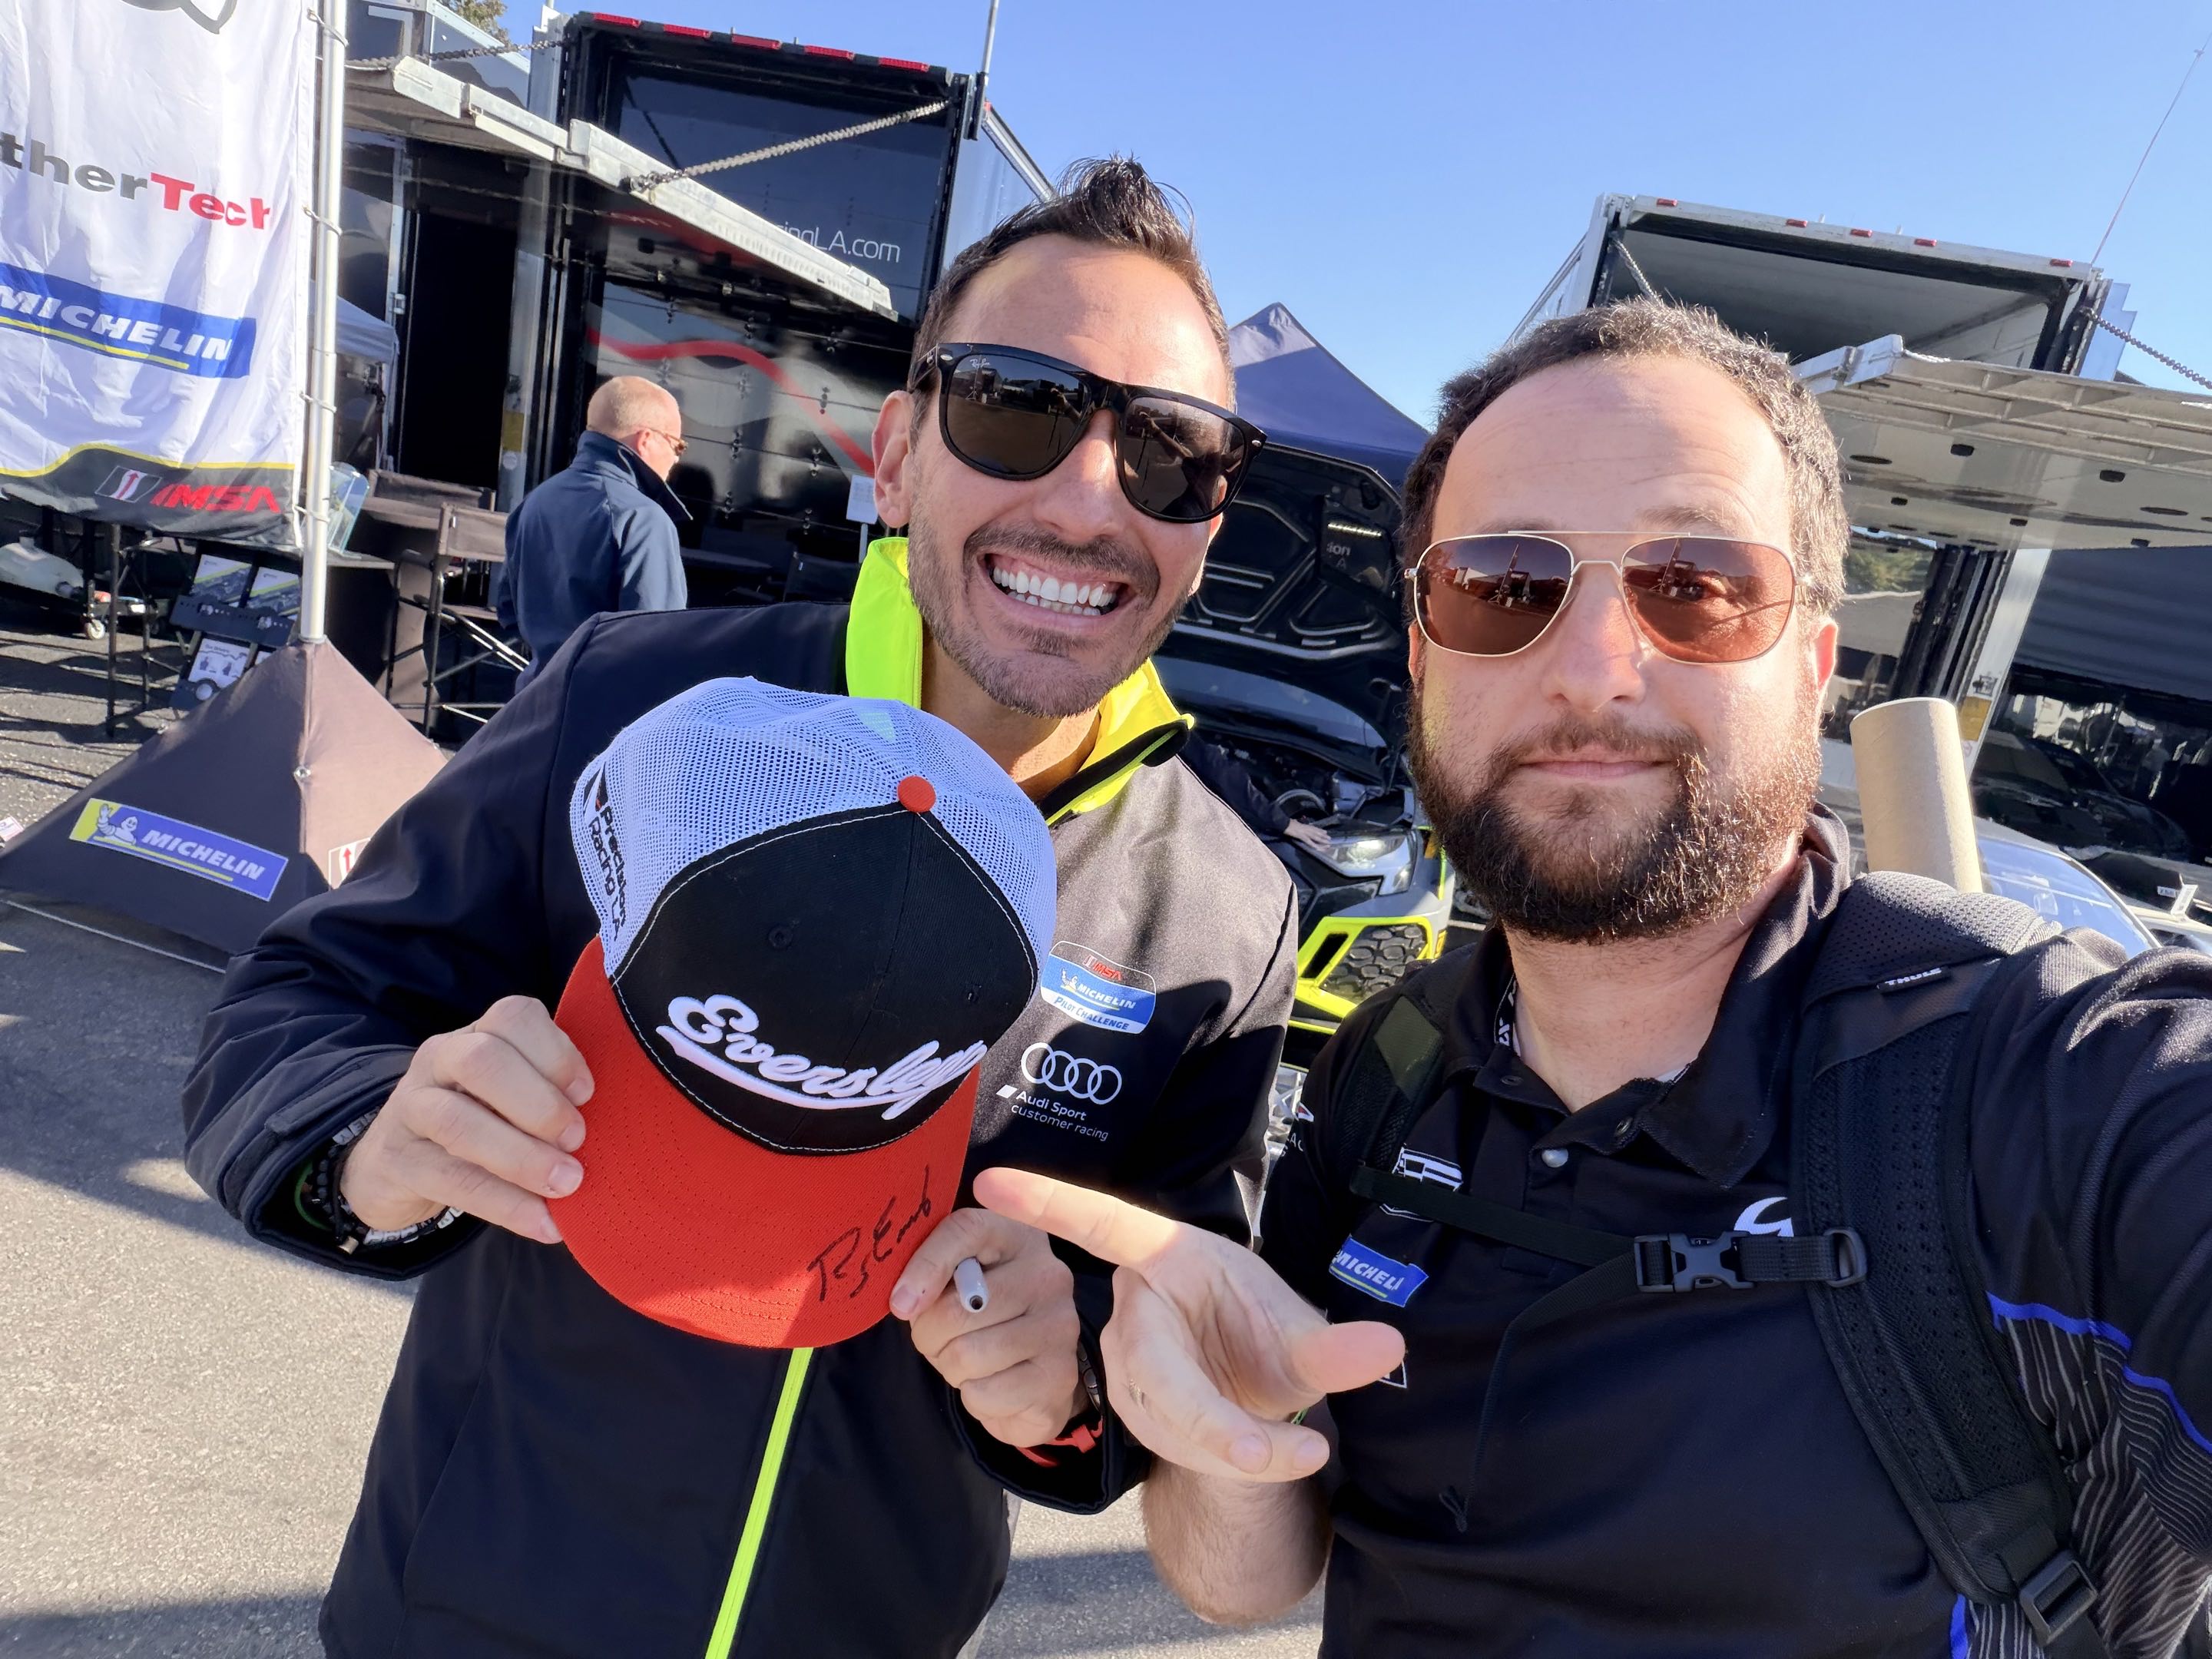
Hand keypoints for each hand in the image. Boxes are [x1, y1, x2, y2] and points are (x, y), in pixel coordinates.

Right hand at [340, 995, 592, 1243]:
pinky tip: (544, 1224)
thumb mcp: (512, 1096)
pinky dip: (505, 1205)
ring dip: (521, 1156)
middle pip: (481, 1059)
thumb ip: (554, 1097)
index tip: (588, 1095)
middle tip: (577, 1140)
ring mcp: (411, 1107)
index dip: (557, 1053)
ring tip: (567, 1184)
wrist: (397, 1162)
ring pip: (456, 1120)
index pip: (513, 1016)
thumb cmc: (481, 1119)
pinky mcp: (397, 1161)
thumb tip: (619, 1132)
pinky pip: (450, 1180)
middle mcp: (440, 1059)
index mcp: (479, 1034)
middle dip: (538, 1102)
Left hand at [891, 1208, 1085, 1449]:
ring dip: (950, 1367)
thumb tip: (905, 1300)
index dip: (926, 1265)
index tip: (899, 1304)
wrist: (1038, 1374)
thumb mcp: (959, 1281)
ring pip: (966, 1355)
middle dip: (928, 1335)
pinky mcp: (1059, 1375)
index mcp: (1018, 1236)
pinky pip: (984, 1393)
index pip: (967, 1231)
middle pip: (957, 1309)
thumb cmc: (986, 1318)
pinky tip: (992, 1383)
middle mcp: (1048, 1274)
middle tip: (937, 1339)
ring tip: (969, 1359)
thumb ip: (933, 1273)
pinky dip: (974, 1396)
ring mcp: (1060, 1325)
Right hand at [974, 1167, 1401, 1483]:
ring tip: (1297, 1451)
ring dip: (1230, 1445)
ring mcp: (1129, 1364)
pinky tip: (1269, 1455)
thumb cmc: (1262, 1333)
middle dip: (1208, 1417)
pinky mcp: (1134, 1410)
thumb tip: (1389, 1344)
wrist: (1253, 1387)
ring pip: (1166, 1415)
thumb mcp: (1302, 1332)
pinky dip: (1225, 1458)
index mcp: (1167, 1258)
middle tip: (1267, 1455)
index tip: (989, 1180)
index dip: (1048, 1201)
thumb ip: (1337, 1346)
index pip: (1102, 1222)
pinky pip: (1173, 1441)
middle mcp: (1137, 1310)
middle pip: (1153, 1365)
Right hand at [1283, 821, 1331, 855]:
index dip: (1320, 830)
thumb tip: (1294, 821)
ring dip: (1322, 840)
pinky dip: (1313, 844)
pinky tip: (1317, 847)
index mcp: (1304, 825)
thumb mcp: (1294, 821)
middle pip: (1316, 833)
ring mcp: (1304, 833)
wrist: (1283, 823)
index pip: (1314, 828)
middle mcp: (1306, 829)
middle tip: (1329, 838)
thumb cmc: (1288, 822)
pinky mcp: (1301, 836)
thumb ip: (1296, 822)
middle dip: (1323, 836)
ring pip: (1315, 837)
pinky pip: (1309, 842)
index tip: (1325, 832)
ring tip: (1328, 842)